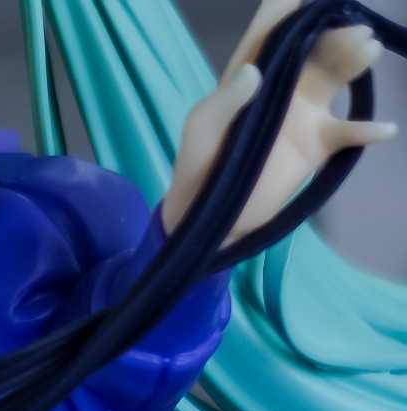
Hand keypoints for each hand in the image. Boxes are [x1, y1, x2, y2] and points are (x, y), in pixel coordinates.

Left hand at [163, 0, 395, 243]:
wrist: (212, 216)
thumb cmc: (199, 164)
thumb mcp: (203, 128)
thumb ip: (226, 99)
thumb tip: (253, 71)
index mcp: (251, 71)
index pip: (272, 29)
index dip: (288, 10)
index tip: (307, 2)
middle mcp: (283, 84)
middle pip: (315, 47)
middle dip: (336, 34)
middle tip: (356, 31)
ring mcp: (303, 113)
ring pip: (336, 77)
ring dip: (354, 62)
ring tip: (370, 49)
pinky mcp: (316, 145)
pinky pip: (348, 133)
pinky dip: (367, 130)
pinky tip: (385, 128)